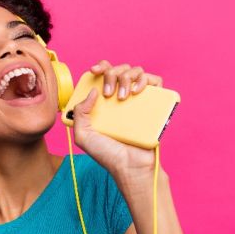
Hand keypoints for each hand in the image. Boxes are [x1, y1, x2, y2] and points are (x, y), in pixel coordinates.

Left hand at [70, 60, 166, 181]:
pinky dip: (146, 80)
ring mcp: (139, 100)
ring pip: (136, 71)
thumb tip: (93, 90)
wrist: (130, 166)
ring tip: (122, 97)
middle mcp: (122, 98)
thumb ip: (80, 113)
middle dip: (111, 74)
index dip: (100, 67)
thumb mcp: (83, 136)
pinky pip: (155, 81)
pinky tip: (136, 92)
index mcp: (105, 102)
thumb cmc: (107, 154)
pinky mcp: (155, 104)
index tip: (94, 71)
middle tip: (108, 93)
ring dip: (127, 77)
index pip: (104, 74)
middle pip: (119, 69)